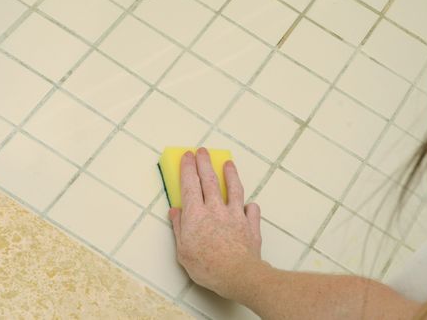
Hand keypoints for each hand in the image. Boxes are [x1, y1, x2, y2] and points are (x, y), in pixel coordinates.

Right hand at [168, 148, 267, 300]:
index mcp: (196, 214)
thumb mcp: (183, 251)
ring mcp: (235, 215)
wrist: (237, 274)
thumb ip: (179, 228)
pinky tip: (249, 204)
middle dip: (205, 163)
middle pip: (210, 180)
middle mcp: (216, 209)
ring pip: (234, 188)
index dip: (188, 168)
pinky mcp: (250, 224)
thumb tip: (175, 212)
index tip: (187, 156)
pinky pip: (251, 210)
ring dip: (230, 174)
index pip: (190, 184)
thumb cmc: (207, 266)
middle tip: (202, 151)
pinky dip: (249, 205)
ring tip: (228, 164)